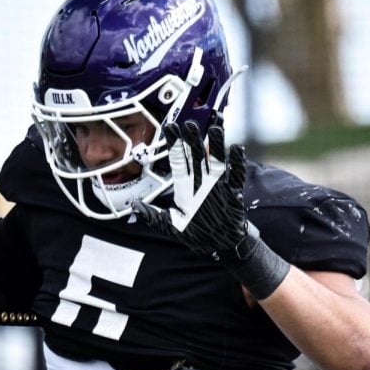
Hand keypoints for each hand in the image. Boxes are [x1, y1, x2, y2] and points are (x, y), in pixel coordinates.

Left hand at [133, 122, 289, 299]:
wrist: (219, 245)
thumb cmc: (196, 232)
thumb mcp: (170, 226)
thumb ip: (153, 216)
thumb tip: (133, 206)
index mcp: (185, 186)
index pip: (179, 160)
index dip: (174, 144)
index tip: (170, 127)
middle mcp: (201, 181)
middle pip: (197, 155)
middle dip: (192, 140)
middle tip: (189, 123)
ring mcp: (218, 185)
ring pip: (216, 161)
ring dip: (216, 146)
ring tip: (215, 129)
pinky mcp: (234, 193)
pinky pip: (236, 176)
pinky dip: (236, 164)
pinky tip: (236, 149)